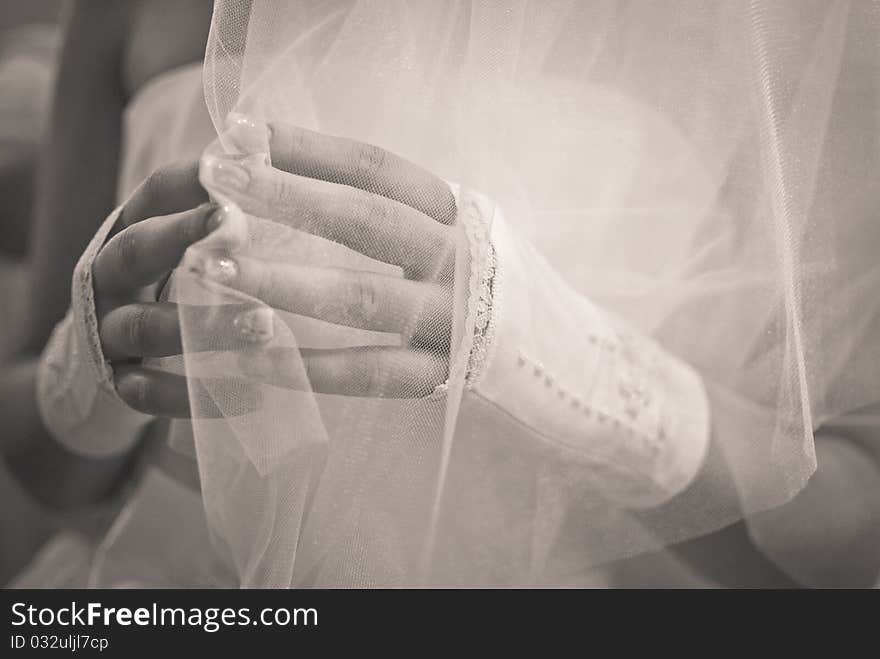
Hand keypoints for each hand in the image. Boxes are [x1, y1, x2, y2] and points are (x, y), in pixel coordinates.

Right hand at [94, 160, 273, 416]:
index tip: (247, 169)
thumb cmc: (169, 287)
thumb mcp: (186, 245)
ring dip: (203, 325)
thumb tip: (281, 166)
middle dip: (184, 239)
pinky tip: (252, 397)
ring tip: (266, 325)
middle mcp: (111, 273)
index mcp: (135, 227)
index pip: (158, 192)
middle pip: (137, 250)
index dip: (195, 180)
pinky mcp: (114, 383)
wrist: (105, 360)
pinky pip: (148, 393)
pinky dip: (197, 396)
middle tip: (240, 231)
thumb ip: (222, 217)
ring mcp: (106, 329)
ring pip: (144, 326)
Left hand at [199, 119, 458, 397]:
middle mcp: (460, 259)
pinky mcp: (442, 377)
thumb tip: (288, 171)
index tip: (241, 132)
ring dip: (282, 280)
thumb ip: (392, 210)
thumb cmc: (484, 282)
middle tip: (217, 180)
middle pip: (366, 219)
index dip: (308, 148)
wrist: (559, 353)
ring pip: (362, 297)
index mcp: (457, 213)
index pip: (377, 168)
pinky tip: (246, 356)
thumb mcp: (452, 231)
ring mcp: (453, 320)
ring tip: (215, 267)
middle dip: (286, 196)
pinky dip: (304, 365)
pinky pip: (366, 373)